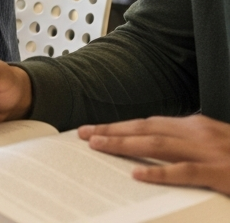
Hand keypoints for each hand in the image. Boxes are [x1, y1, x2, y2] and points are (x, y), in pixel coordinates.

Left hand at [80, 115, 229, 193]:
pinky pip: (185, 172)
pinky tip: (138, 175)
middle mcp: (201, 134)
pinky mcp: (221, 173)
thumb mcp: (217, 146)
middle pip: (147, 129)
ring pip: (158, 145)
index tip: (94, 129)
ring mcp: (211, 152)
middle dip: (113, 130)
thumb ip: (189, 147)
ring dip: (124, 144)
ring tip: (98, 146)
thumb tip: (154, 150)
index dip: (121, 125)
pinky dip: (159, 172)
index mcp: (199, 127)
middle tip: (83, 134)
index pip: (151, 123)